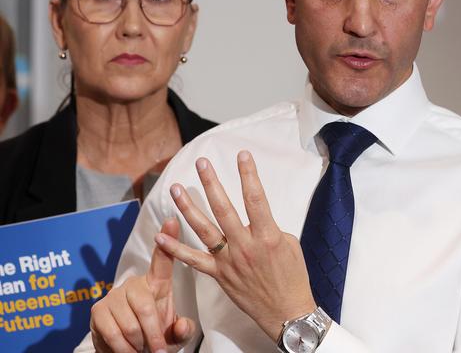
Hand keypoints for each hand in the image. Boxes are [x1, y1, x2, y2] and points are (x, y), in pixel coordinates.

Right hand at [90, 218, 195, 351]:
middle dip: (154, 335)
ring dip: (139, 345)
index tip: (173, 219)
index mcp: (157, 283)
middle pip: (147, 307)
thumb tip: (182, 326)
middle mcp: (135, 284)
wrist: (129, 351)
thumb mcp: (173, 335)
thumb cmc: (156, 337)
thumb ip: (182, 330)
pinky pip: (112, 334)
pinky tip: (129, 352)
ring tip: (143, 350)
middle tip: (159, 351)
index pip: (162, 260)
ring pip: (131, 325)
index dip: (168, 239)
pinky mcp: (98, 310)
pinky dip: (124, 350)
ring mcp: (114, 295)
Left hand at [154, 151, 316, 340]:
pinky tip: (160, 236)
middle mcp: (245, 246)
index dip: (248, 174)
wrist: (287, 312)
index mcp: (267, 236)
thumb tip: (255, 217)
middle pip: (224, 209)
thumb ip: (269, 227)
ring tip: (176, 189)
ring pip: (204, 229)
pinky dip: (176, 249)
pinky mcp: (219, 275)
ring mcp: (229, 261)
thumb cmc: (293, 277)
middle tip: (201, 163)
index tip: (242, 155)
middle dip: (211, 183)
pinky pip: (194, 260)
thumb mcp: (289, 244)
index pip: (256, 198)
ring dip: (188, 208)